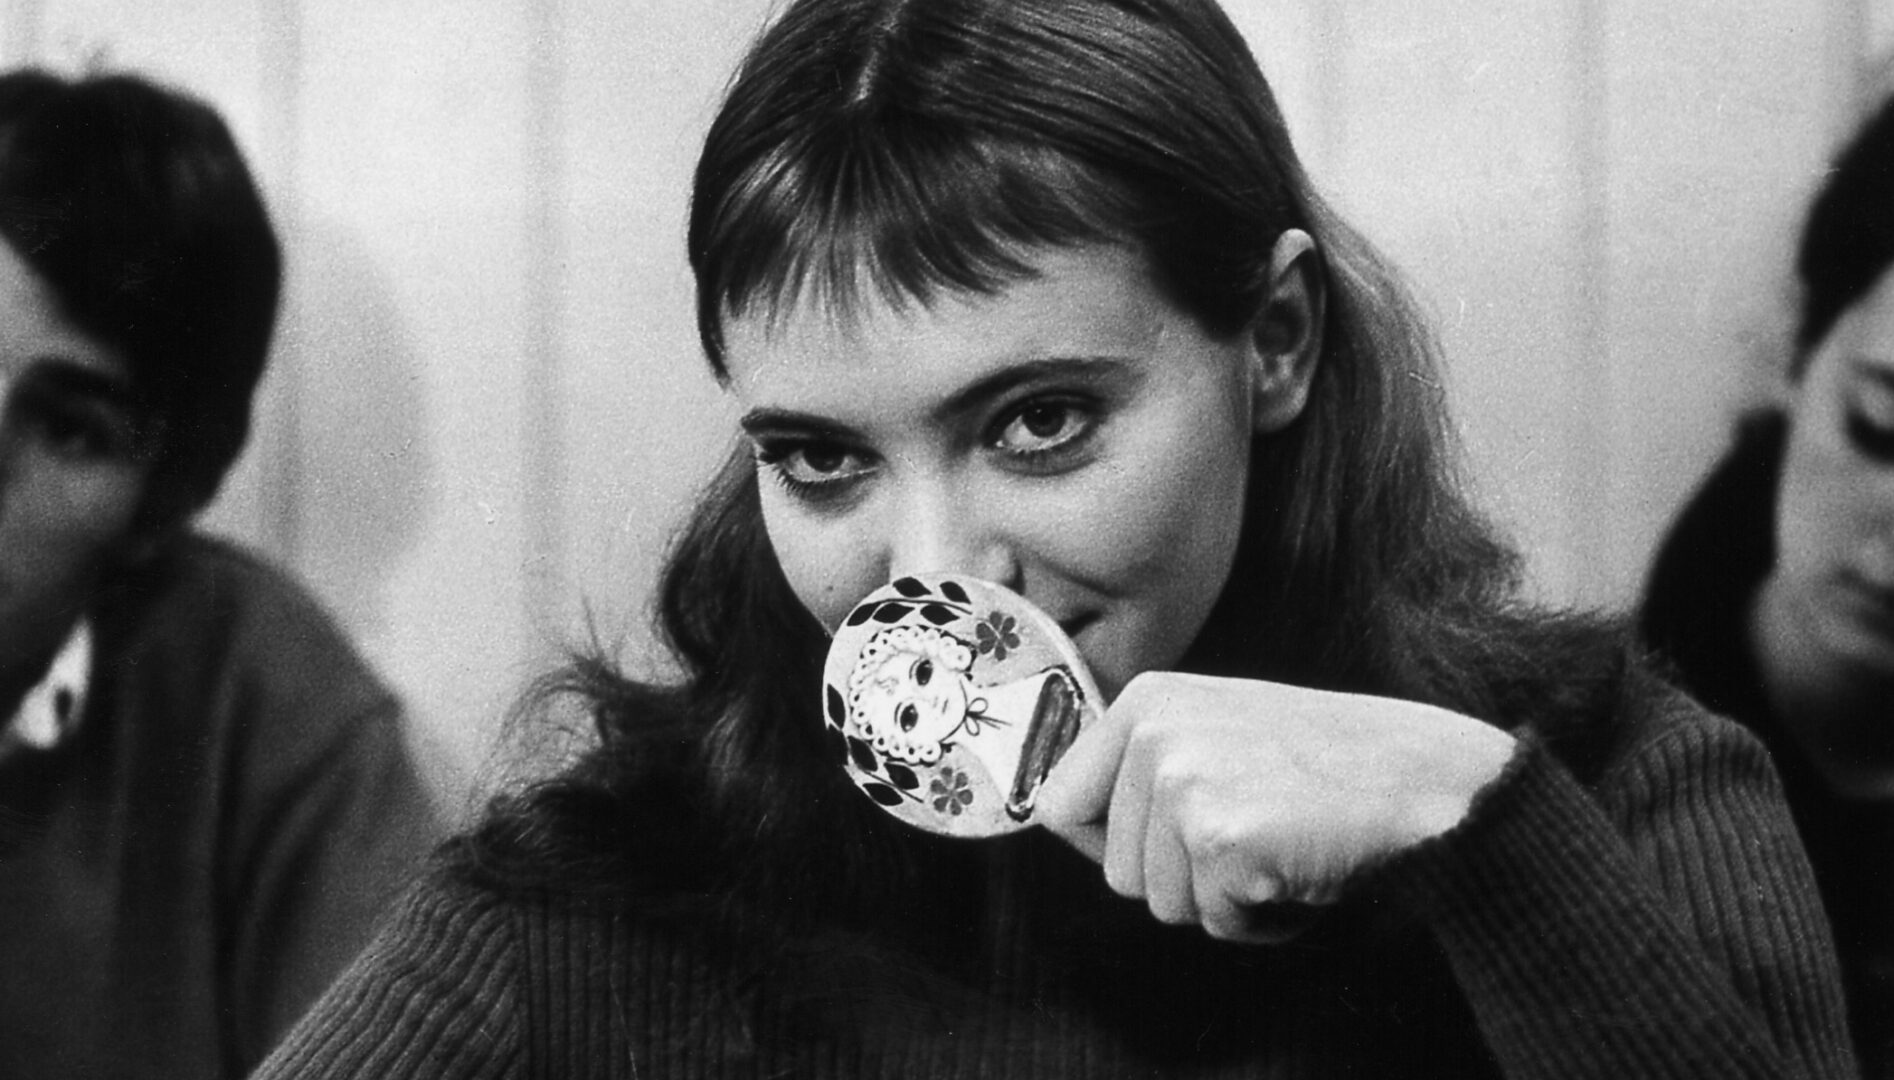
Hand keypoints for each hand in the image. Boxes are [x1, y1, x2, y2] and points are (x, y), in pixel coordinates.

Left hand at [1033, 671, 1516, 942]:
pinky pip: (1216, 923)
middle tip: (1254, 840)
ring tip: (1280, 849)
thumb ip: (1146, 764)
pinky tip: (1300, 871)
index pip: (1058, 805)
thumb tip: (1059, 819)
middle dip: (1181, 880)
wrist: (1427, 779)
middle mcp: (1154, 733)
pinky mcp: (1221, 839)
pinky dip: (1261, 920)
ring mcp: (1185, 783)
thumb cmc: (1328, 765)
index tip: (1167, 844)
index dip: (1107, 845)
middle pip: (1113, 872)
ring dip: (1222, 902)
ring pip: (1161, 904)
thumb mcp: (1219, 730)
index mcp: (1146, 701)